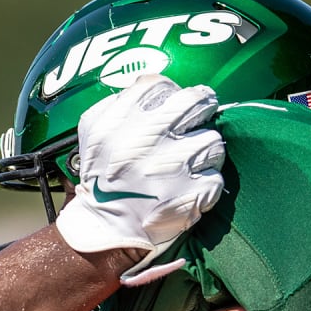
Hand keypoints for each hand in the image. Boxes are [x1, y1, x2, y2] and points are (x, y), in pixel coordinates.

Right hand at [56, 75, 224, 284]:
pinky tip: (189, 187)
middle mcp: (145, 141)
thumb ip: (118, 102)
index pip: (160, 85)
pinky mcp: (191, 194)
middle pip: (196, 102)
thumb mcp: (94, 131)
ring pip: (212, 140)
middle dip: (201, 109)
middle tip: (197, 120)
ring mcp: (171, 168)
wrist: (106, 227)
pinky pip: (216, 176)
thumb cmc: (103, 175)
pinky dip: (206, 181)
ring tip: (190, 162)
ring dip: (205, 150)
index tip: (173, 107)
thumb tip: (151, 83)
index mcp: (119, 122)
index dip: (171, 94)